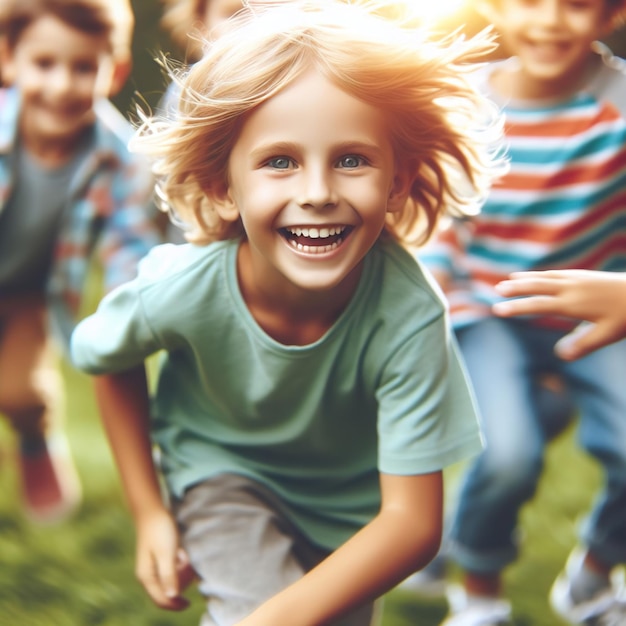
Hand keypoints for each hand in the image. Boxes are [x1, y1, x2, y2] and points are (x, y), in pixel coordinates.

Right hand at [135, 508, 195, 610]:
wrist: (152, 511)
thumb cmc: (159, 531)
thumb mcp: (166, 553)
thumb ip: (168, 575)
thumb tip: (172, 596)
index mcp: (146, 576)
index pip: (161, 599)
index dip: (175, 605)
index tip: (189, 604)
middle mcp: (147, 575)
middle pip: (166, 591)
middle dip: (180, 584)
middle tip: (188, 566)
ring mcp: (152, 567)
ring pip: (170, 580)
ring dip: (181, 572)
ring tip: (184, 554)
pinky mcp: (159, 559)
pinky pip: (171, 569)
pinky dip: (179, 564)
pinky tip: (182, 551)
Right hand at [493, 270, 625, 359]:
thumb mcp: (607, 335)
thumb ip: (583, 344)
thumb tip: (560, 355)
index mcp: (573, 304)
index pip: (538, 305)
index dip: (516, 308)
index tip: (498, 310)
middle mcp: (570, 288)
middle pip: (537, 286)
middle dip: (515, 289)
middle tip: (496, 291)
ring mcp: (575, 279)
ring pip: (544, 278)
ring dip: (524, 280)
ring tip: (507, 282)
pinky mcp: (581, 275)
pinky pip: (554, 274)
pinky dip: (538, 275)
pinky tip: (533, 277)